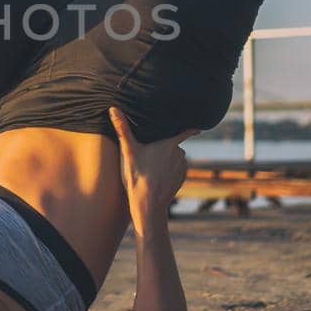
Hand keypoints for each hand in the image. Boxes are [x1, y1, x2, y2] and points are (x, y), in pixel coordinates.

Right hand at [108, 106, 198, 235]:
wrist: (148, 203)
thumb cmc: (138, 174)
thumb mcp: (128, 150)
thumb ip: (121, 128)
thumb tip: (113, 108)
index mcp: (170, 144)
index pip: (185, 132)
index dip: (191, 129)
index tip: (198, 128)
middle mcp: (180, 154)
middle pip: (173, 146)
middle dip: (164, 149)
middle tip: (149, 156)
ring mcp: (182, 168)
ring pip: (175, 159)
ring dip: (167, 161)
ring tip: (152, 168)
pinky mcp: (182, 179)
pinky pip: (177, 170)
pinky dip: (170, 171)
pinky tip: (159, 177)